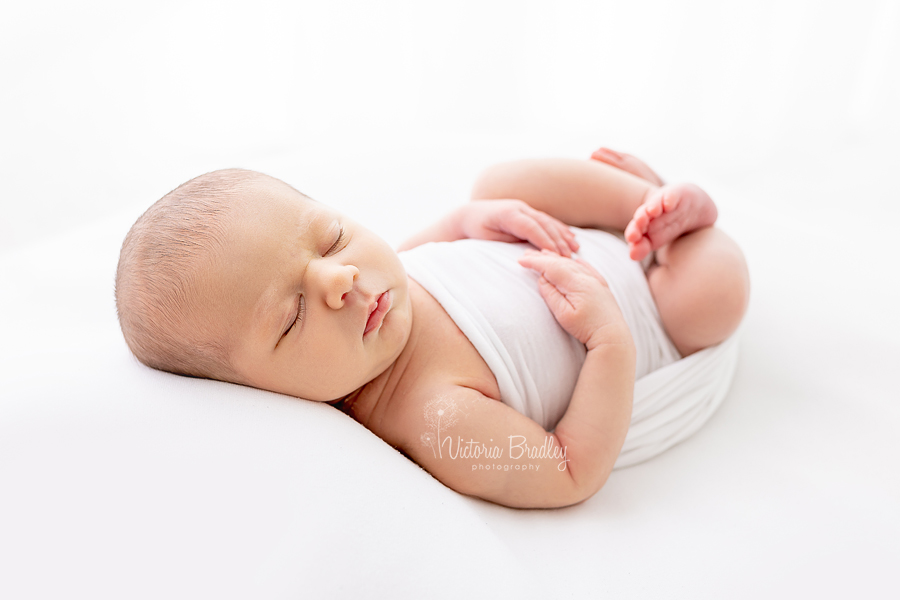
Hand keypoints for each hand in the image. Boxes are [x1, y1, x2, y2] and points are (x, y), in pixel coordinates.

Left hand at [458, 200, 578, 255]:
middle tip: (570, 257)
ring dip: (563, 235)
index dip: (544, 241)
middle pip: (543, 224)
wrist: (469, 215)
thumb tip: (527, 250)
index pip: (531, 227)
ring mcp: (524, 207)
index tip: (556, 255)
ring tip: (575, 248)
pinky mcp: (527, 211)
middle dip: (558, 240)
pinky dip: (559, 229)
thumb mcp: (488, 238)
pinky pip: (546, 220)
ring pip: (548, 221)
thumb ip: (507, 241)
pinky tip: (570, 237)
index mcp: (508, 214)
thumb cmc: (476, 229)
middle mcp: (519, 207)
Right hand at [517, 249, 632, 350]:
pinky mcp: (602, 287)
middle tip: (526, 254)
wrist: (613, 336)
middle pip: (561, 262)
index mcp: (577, 283)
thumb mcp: (564, 315)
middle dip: (542, 257)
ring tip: (544, 253)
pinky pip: (588, 268)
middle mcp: (587, 278)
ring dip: (557, 258)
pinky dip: (577, 262)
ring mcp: (596, 281)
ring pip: (573, 264)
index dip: (535, 262)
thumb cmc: (587, 329)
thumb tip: (542, 279)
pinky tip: (575, 259)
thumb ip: (551, 295)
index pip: (551, 267)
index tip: (520, 260)